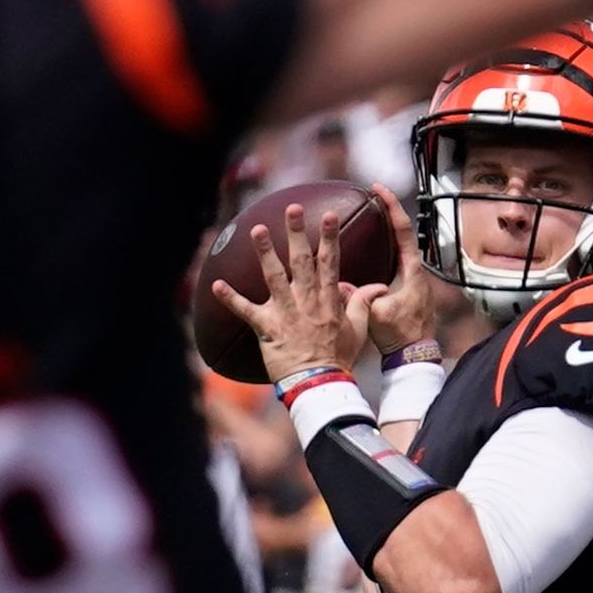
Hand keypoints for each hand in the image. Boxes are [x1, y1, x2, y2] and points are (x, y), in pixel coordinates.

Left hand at [206, 202, 367, 380]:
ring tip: (257, 230)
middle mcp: (306, 301)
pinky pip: (245, 311)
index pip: (330, 262)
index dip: (330, 237)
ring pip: (273, 277)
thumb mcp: (358, 329)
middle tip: (292, 209)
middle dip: (297, 232)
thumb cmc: (338, 359)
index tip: (330, 215)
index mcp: (328, 300)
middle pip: (301, 260)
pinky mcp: (267, 327)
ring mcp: (285, 313)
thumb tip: (377, 287)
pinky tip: (216, 284)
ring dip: (265, 252)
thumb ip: (362, 304)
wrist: (319, 384)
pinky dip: (230, 298)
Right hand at [360, 184, 438, 354]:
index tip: (378, 189)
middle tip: (372, 194)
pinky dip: (382, 248)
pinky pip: (393, 260)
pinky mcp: (406, 288)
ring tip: (370, 215)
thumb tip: (338, 284)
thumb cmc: (401, 334)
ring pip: (398, 246)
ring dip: (385, 229)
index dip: (391, 206)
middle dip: (387, 211)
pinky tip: (369, 249)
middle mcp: (415, 270)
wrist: (413, 355)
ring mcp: (412, 279)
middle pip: (402, 232)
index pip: (403, 230)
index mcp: (411, 271)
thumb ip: (360, 296)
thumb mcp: (377, 314)